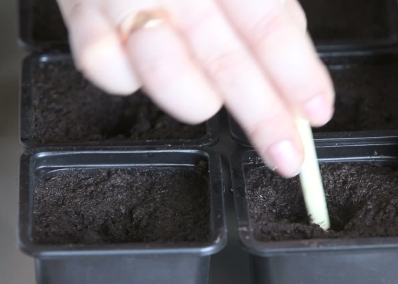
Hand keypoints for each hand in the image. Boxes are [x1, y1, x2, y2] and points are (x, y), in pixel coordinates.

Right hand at [57, 0, 334, 177]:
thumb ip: (266, 12)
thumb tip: (296, 76)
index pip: (268, 25)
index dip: (297, 74)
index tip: (317, 112)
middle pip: (226, 60)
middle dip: (263, 117)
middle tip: (287, 155)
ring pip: (165, 74)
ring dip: (197, 101)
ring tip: (206, 100)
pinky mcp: (79, 14)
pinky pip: (106, 70)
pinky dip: (131, 81)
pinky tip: (145, 68)